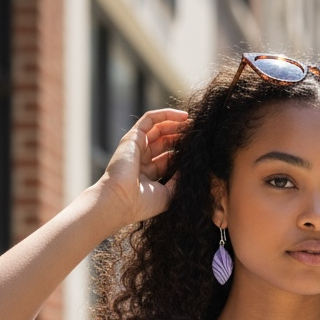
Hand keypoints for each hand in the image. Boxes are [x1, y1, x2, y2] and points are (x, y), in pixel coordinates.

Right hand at [98, 108, 187, 228]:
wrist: (121, 200)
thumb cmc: (142, 204)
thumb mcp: (168, 194)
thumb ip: (179, 180)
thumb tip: (190, 168)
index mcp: (147, 175)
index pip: (168, 159)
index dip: (182, 153)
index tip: (198, 151)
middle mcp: (141, 160)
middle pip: (164, 142)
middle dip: (180, 137)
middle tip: (197, 135)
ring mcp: (136, 148)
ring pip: (158, 129)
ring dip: (176, 124)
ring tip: (193, 124)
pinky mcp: (132, 137)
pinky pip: (150, 119)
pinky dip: (166, 115)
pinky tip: (183, 116)